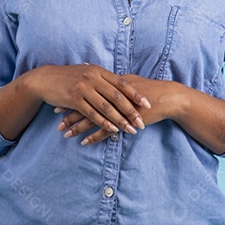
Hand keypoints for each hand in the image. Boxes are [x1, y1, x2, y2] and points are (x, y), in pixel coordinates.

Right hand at [24, 63, 150, 135]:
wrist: (45, 79)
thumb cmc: (68, 77)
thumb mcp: (86, 73)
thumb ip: (101, 78)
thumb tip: (118, 85)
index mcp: (99, 71)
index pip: (122, 83)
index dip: (136, 94)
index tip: (148, 104)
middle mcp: (93, 78)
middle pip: (117, 96)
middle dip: (131, 111)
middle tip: (141, 122)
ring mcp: (84, 88)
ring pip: (106, 107)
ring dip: (120, 120)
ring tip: (130, 129)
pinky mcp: (74, 99)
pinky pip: (92, 113)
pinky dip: (103, 122)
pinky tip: (112, 129)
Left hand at [55, 75, 187, 144]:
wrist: (168, 98)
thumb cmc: (149, 91)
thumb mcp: (129, 83)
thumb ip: (115, 83)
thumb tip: (101, 82)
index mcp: (111, 84)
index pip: (86, 91)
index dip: (72, 99)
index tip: (58, 105)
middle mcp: (111, 95)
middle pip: (86, 105)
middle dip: (69, 114)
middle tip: (56, 122)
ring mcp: (118, 109)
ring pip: (93, 119)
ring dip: (77, 127)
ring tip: (64, 134)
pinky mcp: (125, 121)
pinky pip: (107, 131)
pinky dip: (94, 137)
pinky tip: (83, 142)